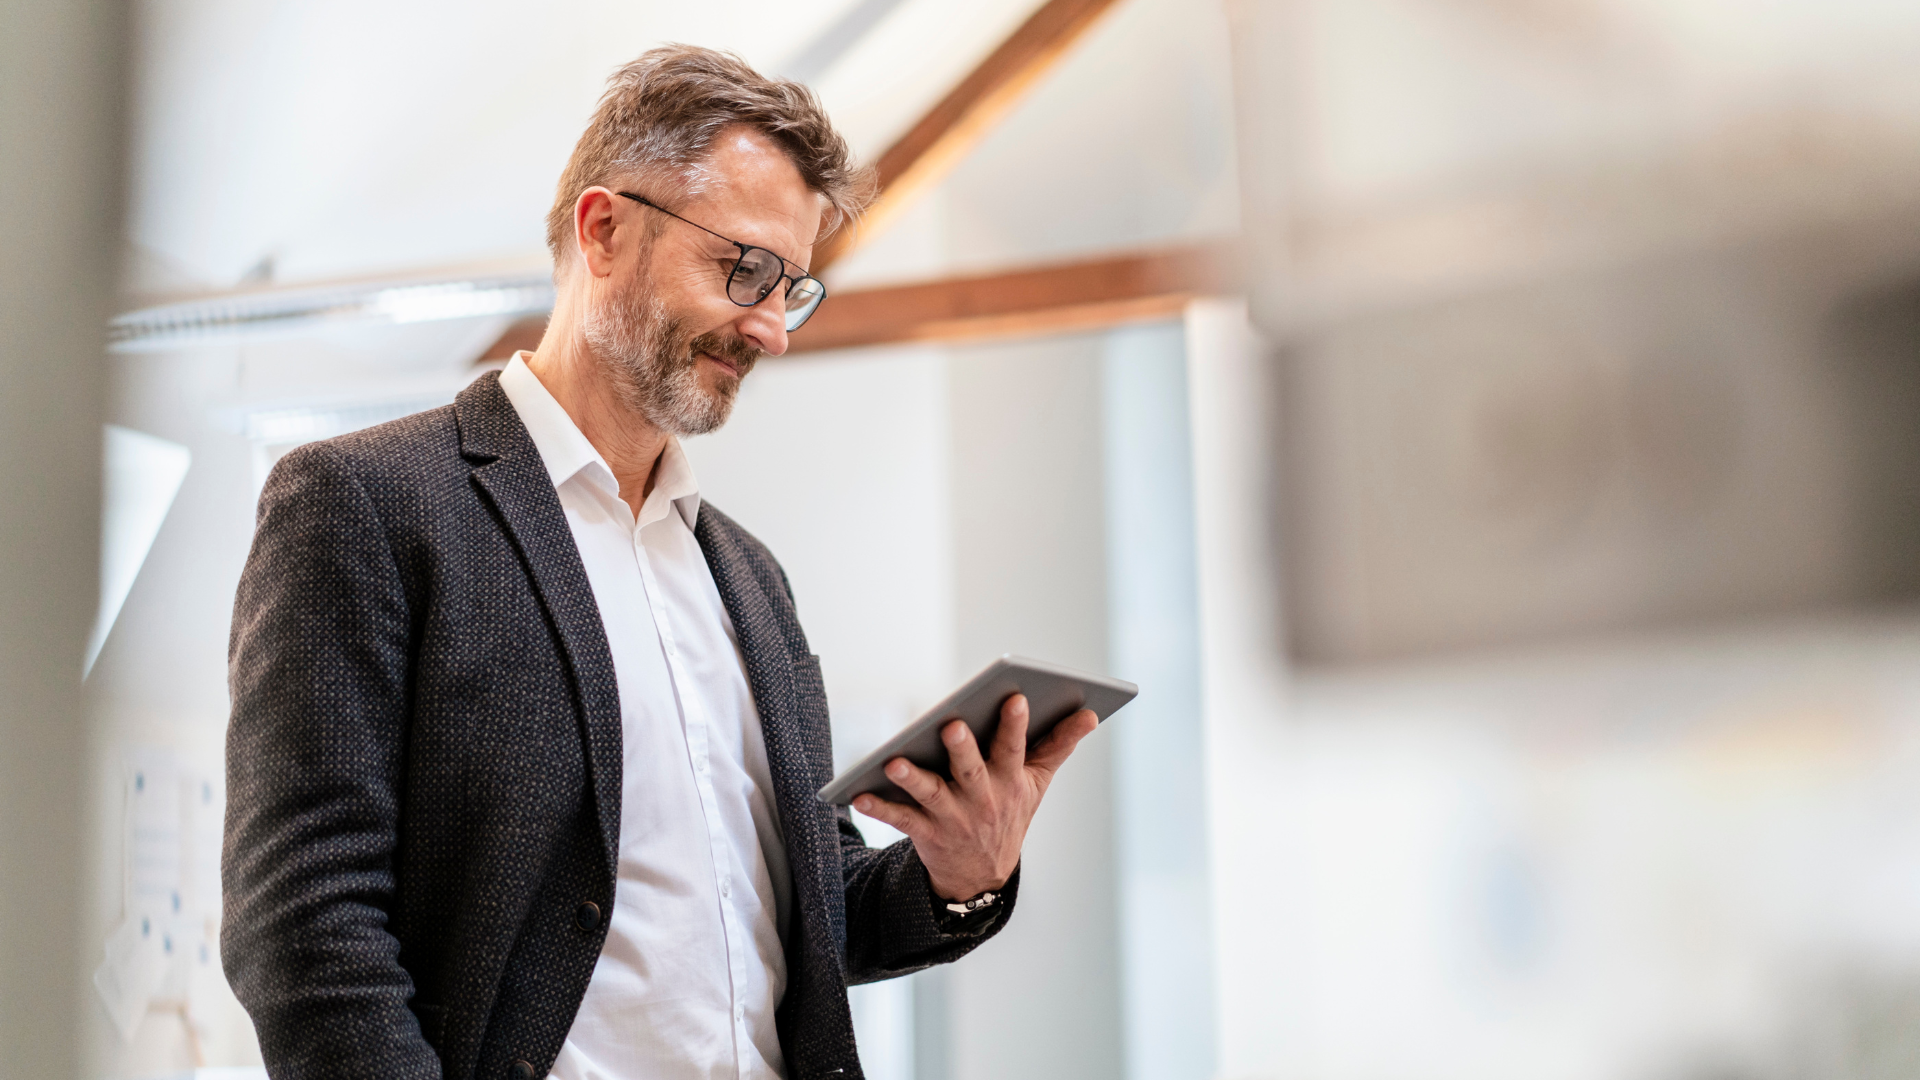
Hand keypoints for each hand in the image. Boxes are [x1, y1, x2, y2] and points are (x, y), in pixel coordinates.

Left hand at [853, 694, 1098, 901]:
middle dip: (963, 748)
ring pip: (932, 795)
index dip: (1015, 725)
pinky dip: (879, 808)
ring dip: (913, 779)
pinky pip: (900, 819)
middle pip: (971, 770)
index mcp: (1010, 781)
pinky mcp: (926, 833)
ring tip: (894, 761)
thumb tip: (1091, 713)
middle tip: (952, 724)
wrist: (983, 874)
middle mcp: (982, 800)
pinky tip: (858, 795)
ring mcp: (953, 818)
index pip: (1015, 749)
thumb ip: (1060, 745)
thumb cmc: (1010, 811)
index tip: (1015, 697)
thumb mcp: (1038, 782)